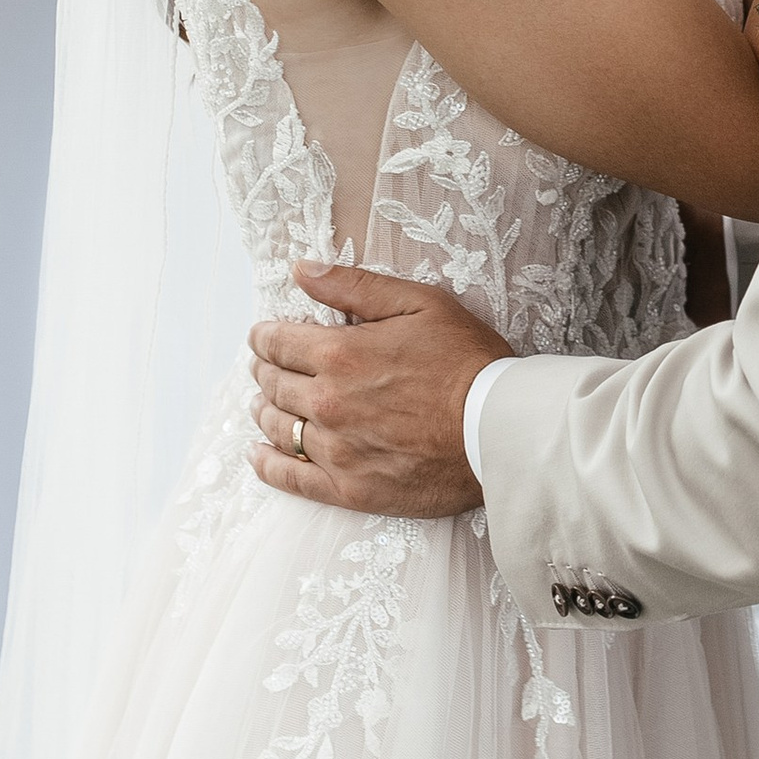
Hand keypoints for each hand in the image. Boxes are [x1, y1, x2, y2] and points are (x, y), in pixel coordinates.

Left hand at [248, 261, 509, 516]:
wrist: (500, 429)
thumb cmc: (467, 360)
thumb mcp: (419, 302)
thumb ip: (354, 286)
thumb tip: (302, 270)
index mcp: (340, 355)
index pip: (277, 343)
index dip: (265, 336)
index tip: (264, 335)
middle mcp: (328, 403)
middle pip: (273, 385)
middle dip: (264, 370)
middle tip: (265, 366)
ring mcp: (336, 450)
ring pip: (278, 428)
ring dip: (265, 410)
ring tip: (265, 403)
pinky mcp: (350, 489)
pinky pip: (291, 478)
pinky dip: (268, 464)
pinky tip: (258, 454)